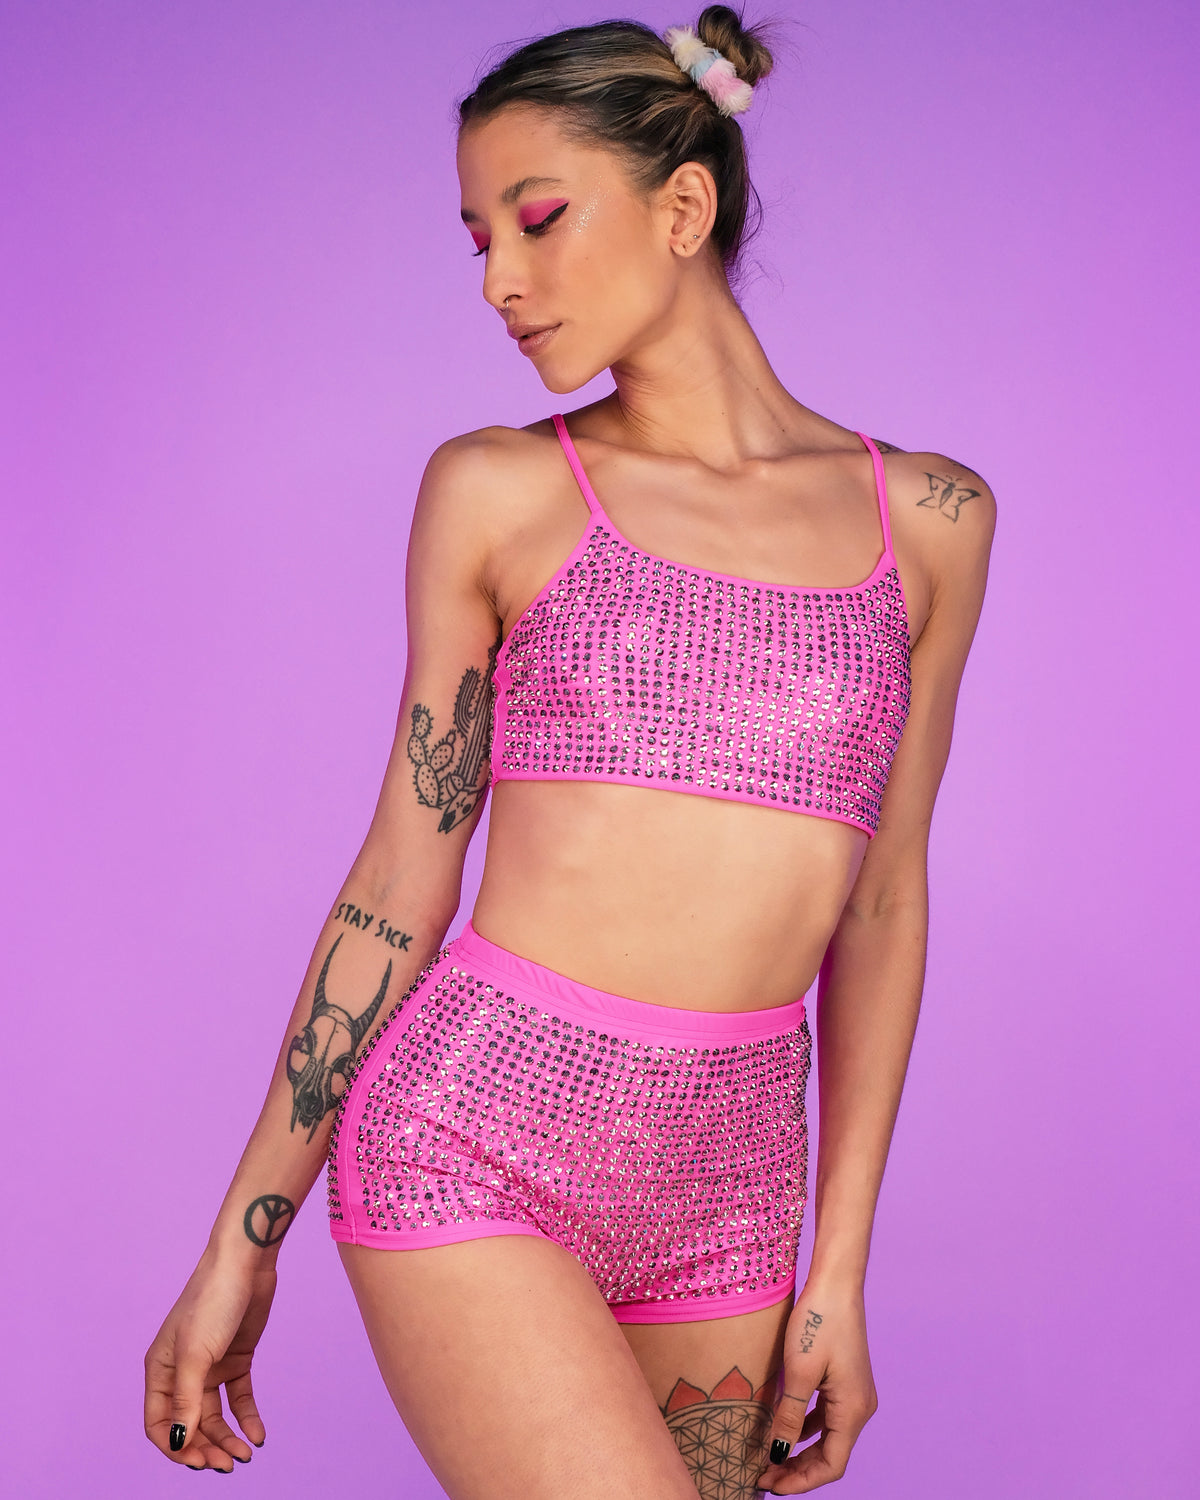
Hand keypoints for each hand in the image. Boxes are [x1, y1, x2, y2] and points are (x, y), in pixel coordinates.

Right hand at [144, 1246, 277, 1470]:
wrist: (246, 1262)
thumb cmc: (212, 1301)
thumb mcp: (196, 1354)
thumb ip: (186, 1400)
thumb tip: (178, 1442)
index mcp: (159, 1370)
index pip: (159, 1424)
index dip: (176, 1447)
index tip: (199, 1462)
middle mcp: (182, 1372)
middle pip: (190, 1424)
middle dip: (206, 1448)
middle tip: (229, 1465)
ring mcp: (210, 1366)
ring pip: (215, 1415)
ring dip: (227, 1438)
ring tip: (245, 1455)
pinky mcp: (236, 1358)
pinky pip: (238, 1398)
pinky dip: (247, 1418)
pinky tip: (258, 1435)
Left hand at [757, 1281, 877, 1492]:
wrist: (835, 1283)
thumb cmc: (817, 1321)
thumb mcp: (798, 1372)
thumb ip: (788, 1417)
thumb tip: (778, 1455)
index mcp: (853, 1410)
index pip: (831, 1466)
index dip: (801, 1480)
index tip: (770, 1485)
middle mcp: (860, 1407)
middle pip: (831, 1455)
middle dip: (798, 1469)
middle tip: (764, 1476)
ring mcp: (855, 1394)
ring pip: (828, 1438)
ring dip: (801, 1451)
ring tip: (769, 1458)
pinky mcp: (846, 1381)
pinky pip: (827, 1417)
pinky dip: (806, 1429)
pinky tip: (783, 1429)